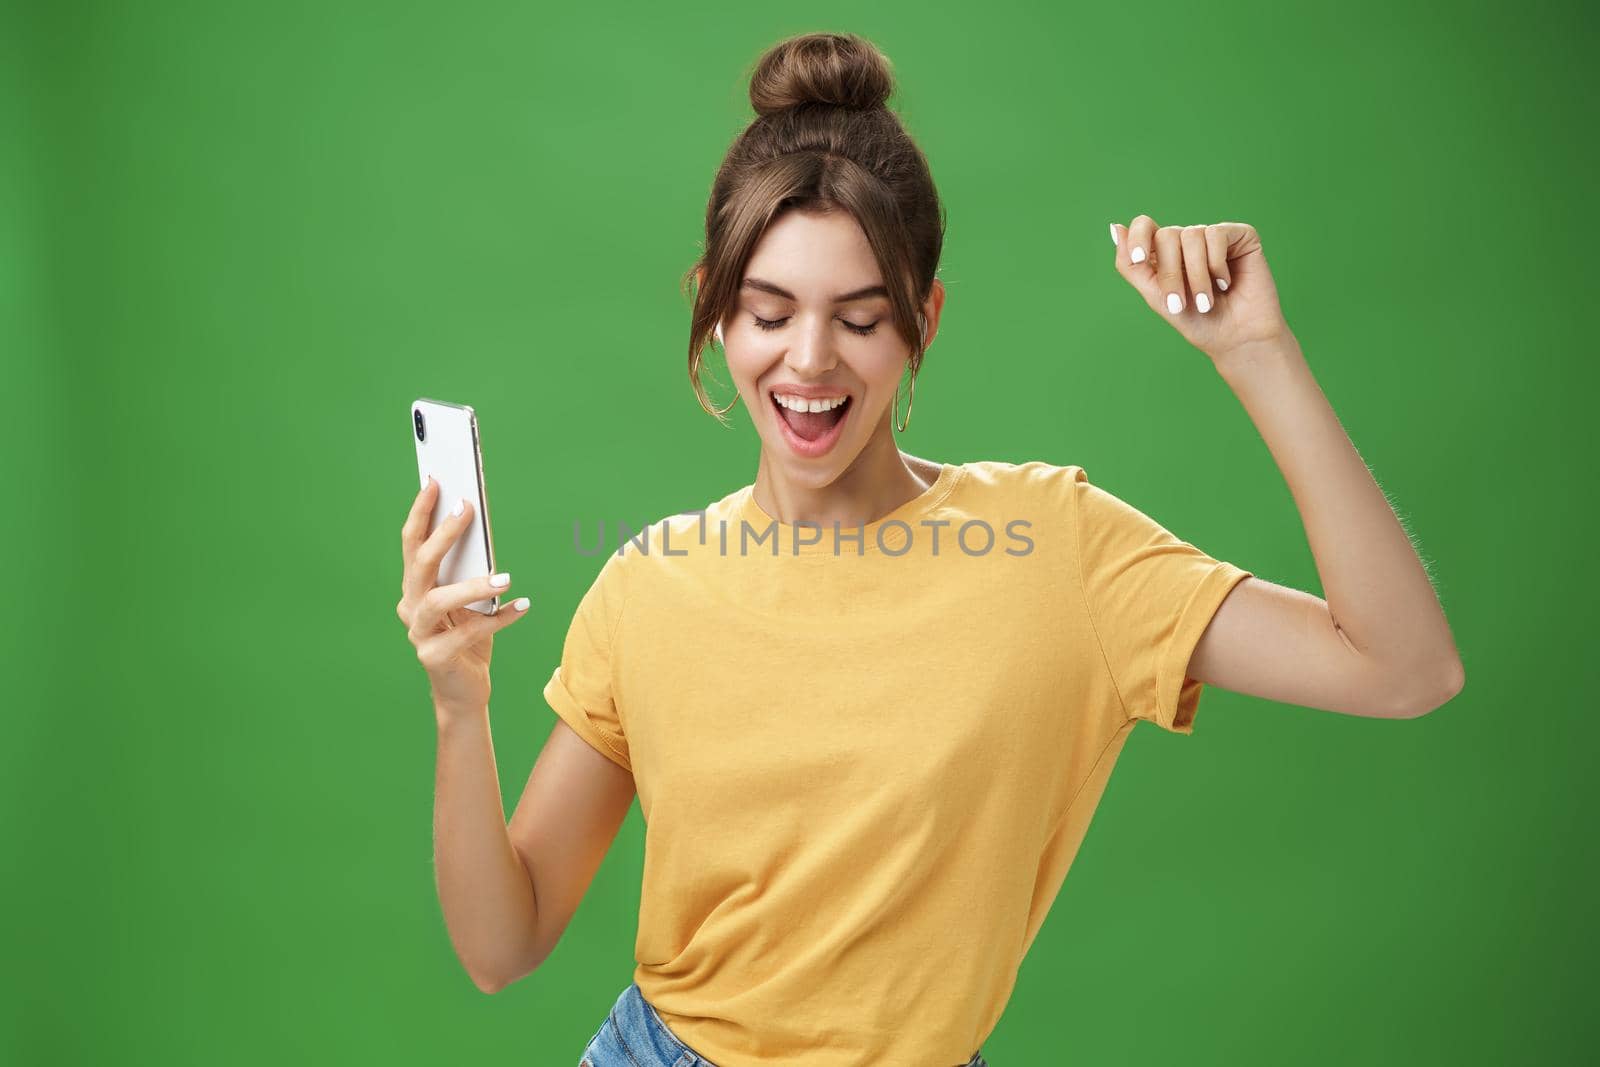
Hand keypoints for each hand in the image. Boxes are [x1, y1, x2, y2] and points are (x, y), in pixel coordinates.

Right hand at [397, 477, 528, 716]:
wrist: (463, 691)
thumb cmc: (467, 638)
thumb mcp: (468, 601)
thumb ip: (469, 571)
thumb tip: (483, 529)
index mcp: (415, 587)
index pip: (412, 542)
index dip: (421, 512)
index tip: (436, 481)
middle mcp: (410, 606)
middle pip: (420, 563)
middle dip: (443, 534)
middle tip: (467, 509)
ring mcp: (419, 634)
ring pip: (439, 600)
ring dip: (473, 585)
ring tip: (505, 578)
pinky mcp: (436, 657)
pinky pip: (470, 633)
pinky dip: (499, 619)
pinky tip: (523, 606)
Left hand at [1110, 215, 1292, 362]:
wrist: (1236, 339)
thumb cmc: (1197, 322)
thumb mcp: (1156, 296)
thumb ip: (1132, 266)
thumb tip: (1115, 227)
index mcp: (1166, 254)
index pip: (1145, 226)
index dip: (1138, 237)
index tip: (1138, 260)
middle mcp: (1189, 241)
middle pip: (1166, 235)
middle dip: (1171, 274)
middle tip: (1181, 304)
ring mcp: (1214, 236)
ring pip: (1191, 235)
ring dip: (1197, 276)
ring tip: (1206, 302)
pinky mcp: (1240, 236)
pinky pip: (1216, 234)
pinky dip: (1216, 264)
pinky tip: (1226, 283)